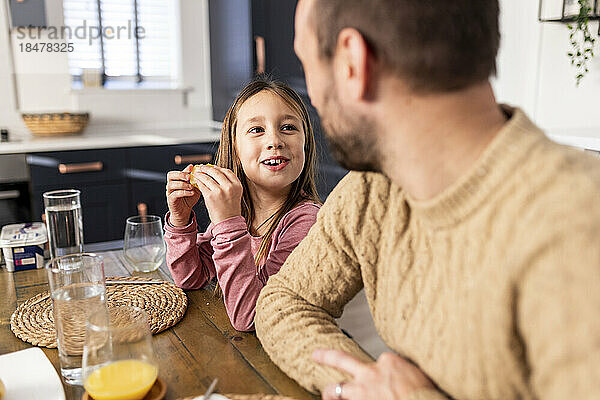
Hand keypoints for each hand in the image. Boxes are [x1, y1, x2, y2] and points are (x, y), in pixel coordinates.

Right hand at [166, 164, 200, 226]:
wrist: (185, 211)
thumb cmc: (189, 198)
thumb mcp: (195, 188)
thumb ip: (197, 181)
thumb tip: (202, 173)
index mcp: (176, 180)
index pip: (177, 171)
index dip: (184, 169)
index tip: (192, 168)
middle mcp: (171, 185)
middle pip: (170, 175)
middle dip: (180, 174)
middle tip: (189, 177)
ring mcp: (170, 192)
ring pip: (171, 184)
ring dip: (182, 184)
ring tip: (191, 186)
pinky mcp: (171, 200)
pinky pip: (175, 194)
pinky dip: (183, 192)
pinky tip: (191, 193)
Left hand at [190, 164, 242, 223]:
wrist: (228, 222)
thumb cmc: (230, 208)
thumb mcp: (235, 193)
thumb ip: (229, 182)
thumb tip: (216, 171)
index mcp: (237, 185)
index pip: (227, 171)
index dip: (218, 168)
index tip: (212, 167)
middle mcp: (229, 187)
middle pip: (216, 172)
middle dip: (207, 168)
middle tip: (201, 167)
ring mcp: (219, 191)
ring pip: (207, 178)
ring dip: (200, 174)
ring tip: (197, 173)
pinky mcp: (210, 196)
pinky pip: (202, 185)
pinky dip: (198, 182)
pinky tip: (196, 181)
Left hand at [313, 349, 434, 399]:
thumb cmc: (428, 394)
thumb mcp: (422, 375)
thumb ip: (410, 373)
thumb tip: (412, 380)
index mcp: (391, 362)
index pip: (382, 362)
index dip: (386, 373)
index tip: (394, 382)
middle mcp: (372, 372)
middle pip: (344, 361)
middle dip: (328, 357)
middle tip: (315, 355)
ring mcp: (362, 390)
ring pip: (338, 388)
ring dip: (330, 392)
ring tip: (325, 393)